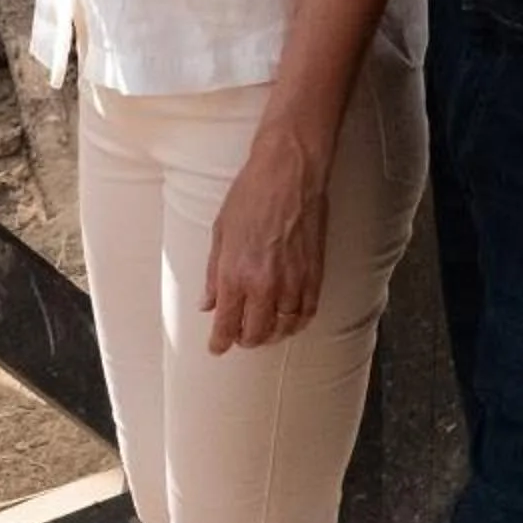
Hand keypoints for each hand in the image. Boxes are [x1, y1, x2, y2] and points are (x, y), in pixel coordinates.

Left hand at [202, 123, 329, 353]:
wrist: (289, 174)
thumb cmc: (250, 196)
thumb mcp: (220, 232)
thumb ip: (214, 274)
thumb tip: (208, 303)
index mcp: (235, 275)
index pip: (226, 324)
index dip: (220, 342)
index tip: (216, 348)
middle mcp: (264, 286)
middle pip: (255, 333)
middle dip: (244, 339)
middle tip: (238, 337)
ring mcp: (293, 283)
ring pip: (283, 329)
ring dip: (271, 335)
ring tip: (262, 332)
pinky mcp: (314, 276)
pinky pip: (306, 314)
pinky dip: (296, 324)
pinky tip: (288, 322)